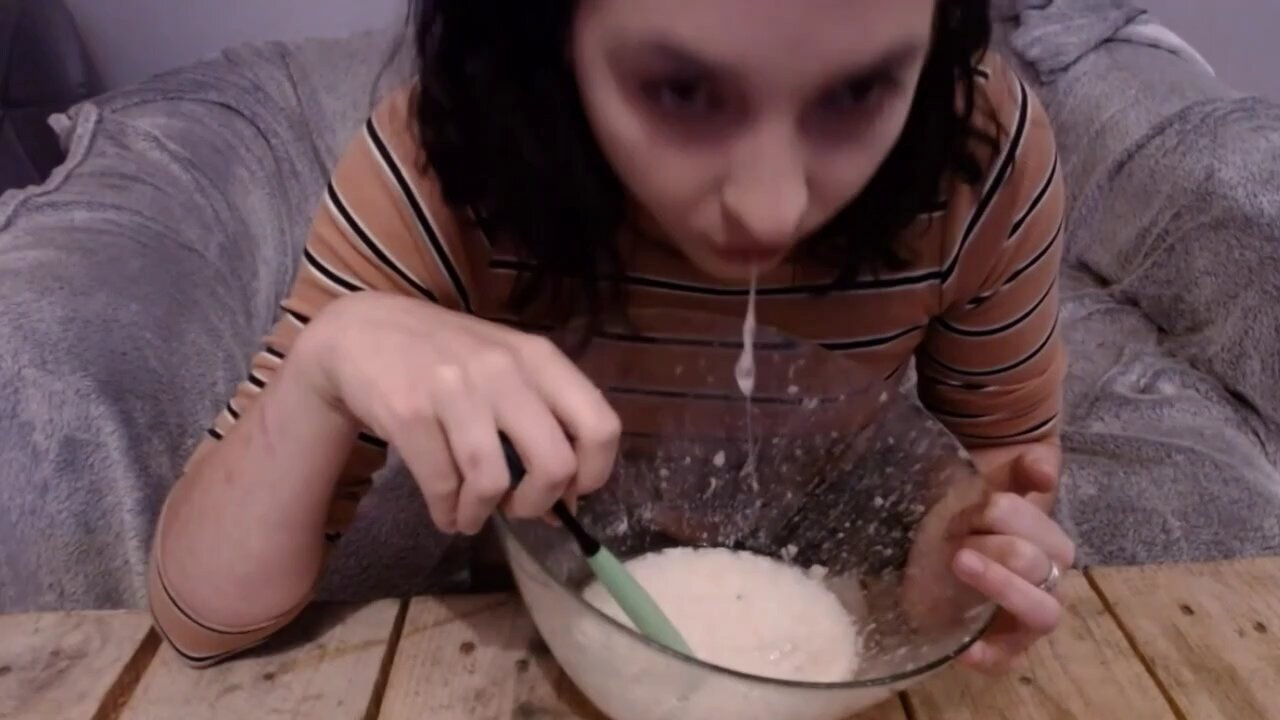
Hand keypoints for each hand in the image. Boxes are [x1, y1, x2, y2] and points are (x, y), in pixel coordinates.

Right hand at [298, 292, 620, 534]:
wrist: (363, 330)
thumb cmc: (447, 356)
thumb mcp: (506, 368)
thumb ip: (543, 418)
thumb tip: (572, 499)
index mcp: (539, 358)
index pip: (600, 426)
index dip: (593, 473)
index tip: (571, 492)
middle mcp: (504, 369)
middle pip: (555, 463)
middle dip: (539, 503)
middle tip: (519, 509)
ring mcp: (456, 388)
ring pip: (493, 480)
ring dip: (483, 513)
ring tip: (472, 516)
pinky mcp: (409, 411)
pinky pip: (442, 485)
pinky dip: (448, 512)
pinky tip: (445, 512)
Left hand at [955, 442, 1074, 673]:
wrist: (940, 557)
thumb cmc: (969, 522)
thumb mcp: (987, 487)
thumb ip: (1019, 471)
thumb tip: (1044, 471)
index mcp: (1050, 541)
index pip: (1033, 522)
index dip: (995, 512)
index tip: (966, 508)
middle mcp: (1050, 581)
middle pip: (1031, 561)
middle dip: (989, 544)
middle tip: (951, 537)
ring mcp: (1029, 617)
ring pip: (1042, 611)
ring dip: (1001, 586)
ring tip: (960, 563)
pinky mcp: (1005, 648)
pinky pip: (1007, 660)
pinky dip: (989, 655)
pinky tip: (966, 649)